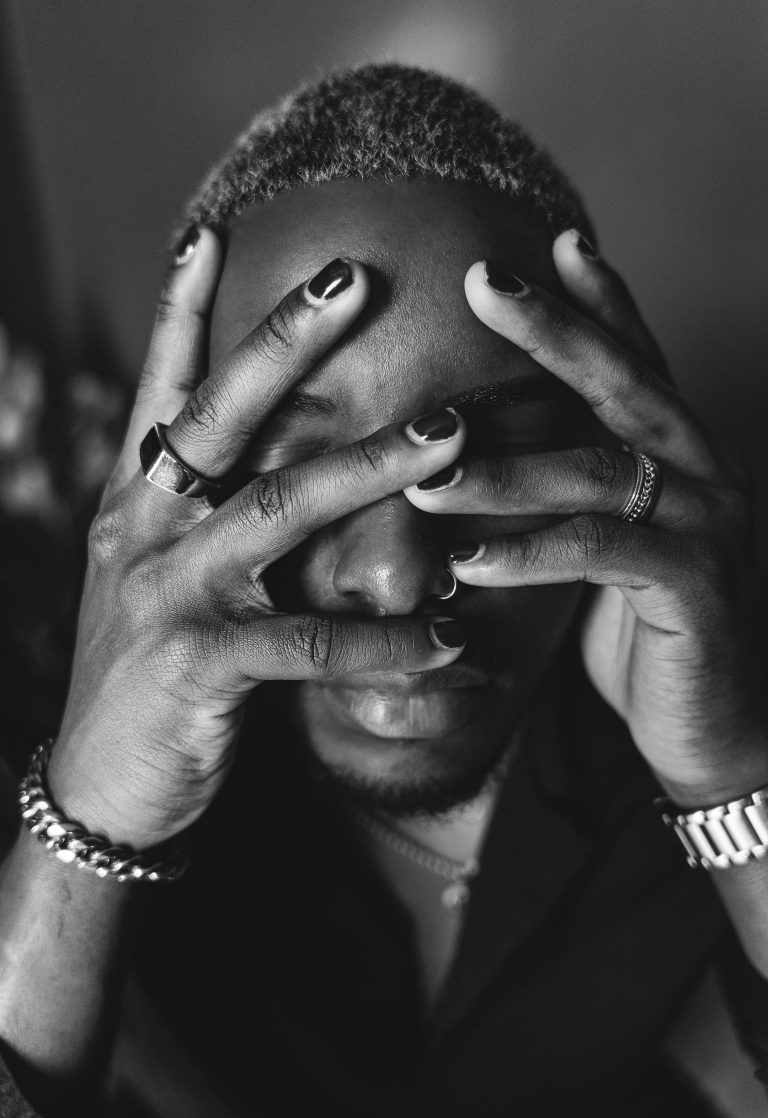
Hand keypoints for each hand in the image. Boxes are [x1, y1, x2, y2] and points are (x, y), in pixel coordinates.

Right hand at [49, 232, 466, 848]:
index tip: (210, 231)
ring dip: (370, 468)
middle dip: (285, 341)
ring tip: (450, 438)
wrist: (106, 790)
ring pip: (279, 511)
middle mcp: (144, 532)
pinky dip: (384, 640)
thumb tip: (281, 472)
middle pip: (219, 416)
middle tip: (356, 278)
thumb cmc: (150, 679)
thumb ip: (209, 524)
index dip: (179, 312)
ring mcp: (167, 594)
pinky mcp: (198, 664)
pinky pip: (309, 642)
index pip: (160, 392)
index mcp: (137, 505)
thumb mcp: (162, 583)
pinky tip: (446, 638)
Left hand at [405, 229, 767, 805]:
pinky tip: (468, 562)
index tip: (549, 243)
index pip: (637, 360)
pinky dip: (530, 554)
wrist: (713, 728)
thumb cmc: (644, 632)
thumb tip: (480, 459)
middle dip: (553, 328)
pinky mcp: (697, 587)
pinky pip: (602, 553)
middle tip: (482, 282)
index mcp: (680, 453)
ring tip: (424, 471)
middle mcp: (704, 470)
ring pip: (600, 471)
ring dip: (505, 468)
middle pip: (624, 382)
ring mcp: (709, 524)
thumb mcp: (603, 550)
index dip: (599, 300)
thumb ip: (569, 497)